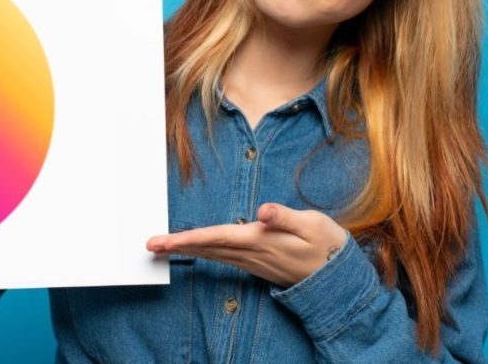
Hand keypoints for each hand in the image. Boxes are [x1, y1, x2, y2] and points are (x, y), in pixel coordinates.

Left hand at [145, 203, 349, 287]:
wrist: (338, 277)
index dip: (191, 238)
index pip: (218, 237)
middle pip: (207, 248)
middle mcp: (251, 253)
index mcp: (261, 240)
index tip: (168, 241)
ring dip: (186, 249)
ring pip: (212, 254)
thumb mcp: (312, 224)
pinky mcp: (254, 262)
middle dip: (178, 246)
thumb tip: (263, 210)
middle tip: (150, 245)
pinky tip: (192, 248)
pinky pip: (221, 256)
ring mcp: (251, 261)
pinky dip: (202, 251)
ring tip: (162, 245)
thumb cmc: (327, 245)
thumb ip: (285, 216)